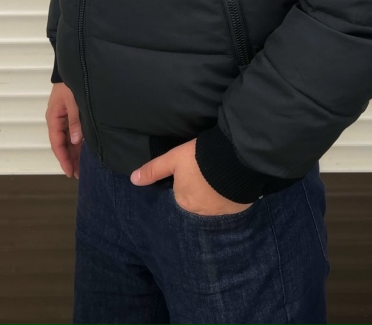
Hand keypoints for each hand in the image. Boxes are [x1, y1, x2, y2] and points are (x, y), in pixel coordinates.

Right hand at [46, 83, 82, 178]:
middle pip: (62, 144)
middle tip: (79, 175)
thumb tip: (76, 141)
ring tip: (83, 167)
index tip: (70, 172)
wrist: (74, 67)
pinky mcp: (72, 115)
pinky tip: (85, 151)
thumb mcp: (74, 102)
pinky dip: (78, 143)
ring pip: (68, 140)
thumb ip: (75, 121)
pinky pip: (73, 132)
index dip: (63, 159)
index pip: (57, 143)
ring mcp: (64, 118)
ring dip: (75, 153)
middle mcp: (58, 120)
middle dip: (70, 159)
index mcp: (54, 118)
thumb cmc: (71, 83)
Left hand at [130, 138, 254, 215]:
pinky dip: (229, 197)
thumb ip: (154, 170)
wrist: (235, 158)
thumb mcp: (173, 158)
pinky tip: (231, 184)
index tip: (191, 173)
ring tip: (219, 177)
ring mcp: (220, 212)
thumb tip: (133, 180)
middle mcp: (200, 212)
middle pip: (196, 201)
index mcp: (183, 202)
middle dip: (199, 191)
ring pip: (213, 204)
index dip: (184, 183)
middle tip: (205, 173)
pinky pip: (230, 205)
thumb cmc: (200, 158)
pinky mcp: (238, 209)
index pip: (180, 196)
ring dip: (214, 195)